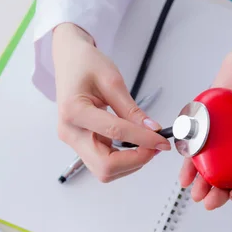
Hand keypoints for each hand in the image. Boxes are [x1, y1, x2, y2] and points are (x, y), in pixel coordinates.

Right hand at [52, 23, 170, 182]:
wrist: (69, 61)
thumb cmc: (84, 64)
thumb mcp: (112, 80)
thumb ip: (132, 109)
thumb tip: (152, 130)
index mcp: (74, 111)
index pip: (115, 132)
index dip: (143, 139)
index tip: (162, 141)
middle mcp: (69, 132)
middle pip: (104, 166)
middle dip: (133, 161)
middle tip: (154, 148)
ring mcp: (73, 140)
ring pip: (103, 170)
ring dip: (128, 164)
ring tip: (145, 145)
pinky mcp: (79, 143)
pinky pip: (102, 162)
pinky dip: (121, 160)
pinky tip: (133, 145)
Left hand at [179, 40, 231, 208]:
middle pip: (229, 180)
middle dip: (218, 195)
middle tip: (210, 201)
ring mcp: (223, 141)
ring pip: (210, 168)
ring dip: (202, 184)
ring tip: (196, 193)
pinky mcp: (206, 128)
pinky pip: (195, 148)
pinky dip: (189, 162)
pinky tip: (185, 175)